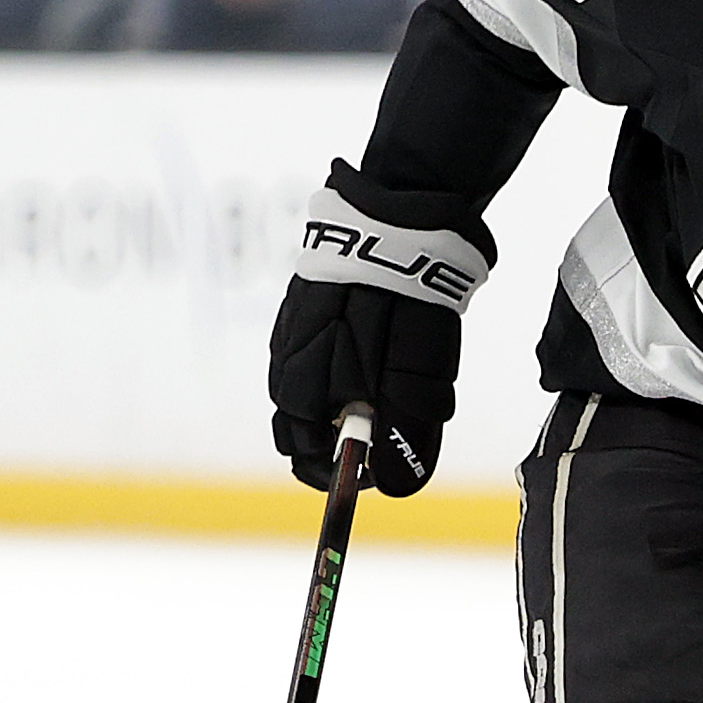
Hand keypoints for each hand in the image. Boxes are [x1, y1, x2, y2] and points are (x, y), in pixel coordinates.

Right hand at [268, 163, 493, 493]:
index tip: (376, 476)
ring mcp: (292, 331)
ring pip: (312, 391)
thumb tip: (393, 485)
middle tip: (393, 431)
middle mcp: (287, 361)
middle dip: (346, 440)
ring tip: (395, 385)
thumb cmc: (405, 301)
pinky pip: (317, 354)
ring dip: (350, 402)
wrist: (399, 216)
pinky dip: (346, 367)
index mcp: (302, 386)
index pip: (306, 457)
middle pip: (303, 428)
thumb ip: (402, 432)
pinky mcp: (305, 306)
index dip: (340, 475)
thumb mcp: (414, 376)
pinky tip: (380, 352)